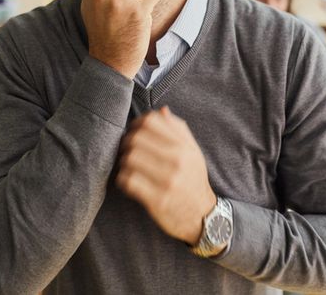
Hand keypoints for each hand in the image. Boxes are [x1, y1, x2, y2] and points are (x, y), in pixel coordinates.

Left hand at [117, 107, 216, 244]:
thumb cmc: (194, 180)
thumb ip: (178, 130)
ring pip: (129, 159)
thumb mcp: (193, 153)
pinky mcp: (157, 200)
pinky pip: (128, 181)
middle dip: (126, 143)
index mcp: (183, 147)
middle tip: (127, 151)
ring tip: (128, 167)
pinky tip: (128, 182)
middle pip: (136, 139)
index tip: (135, 132)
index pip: (151, 121)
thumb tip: (161, 110)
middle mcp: (176, 161)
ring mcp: (167, 181)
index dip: (137, 124)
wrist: (203, 216)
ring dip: (123, 162)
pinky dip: (123, 180)